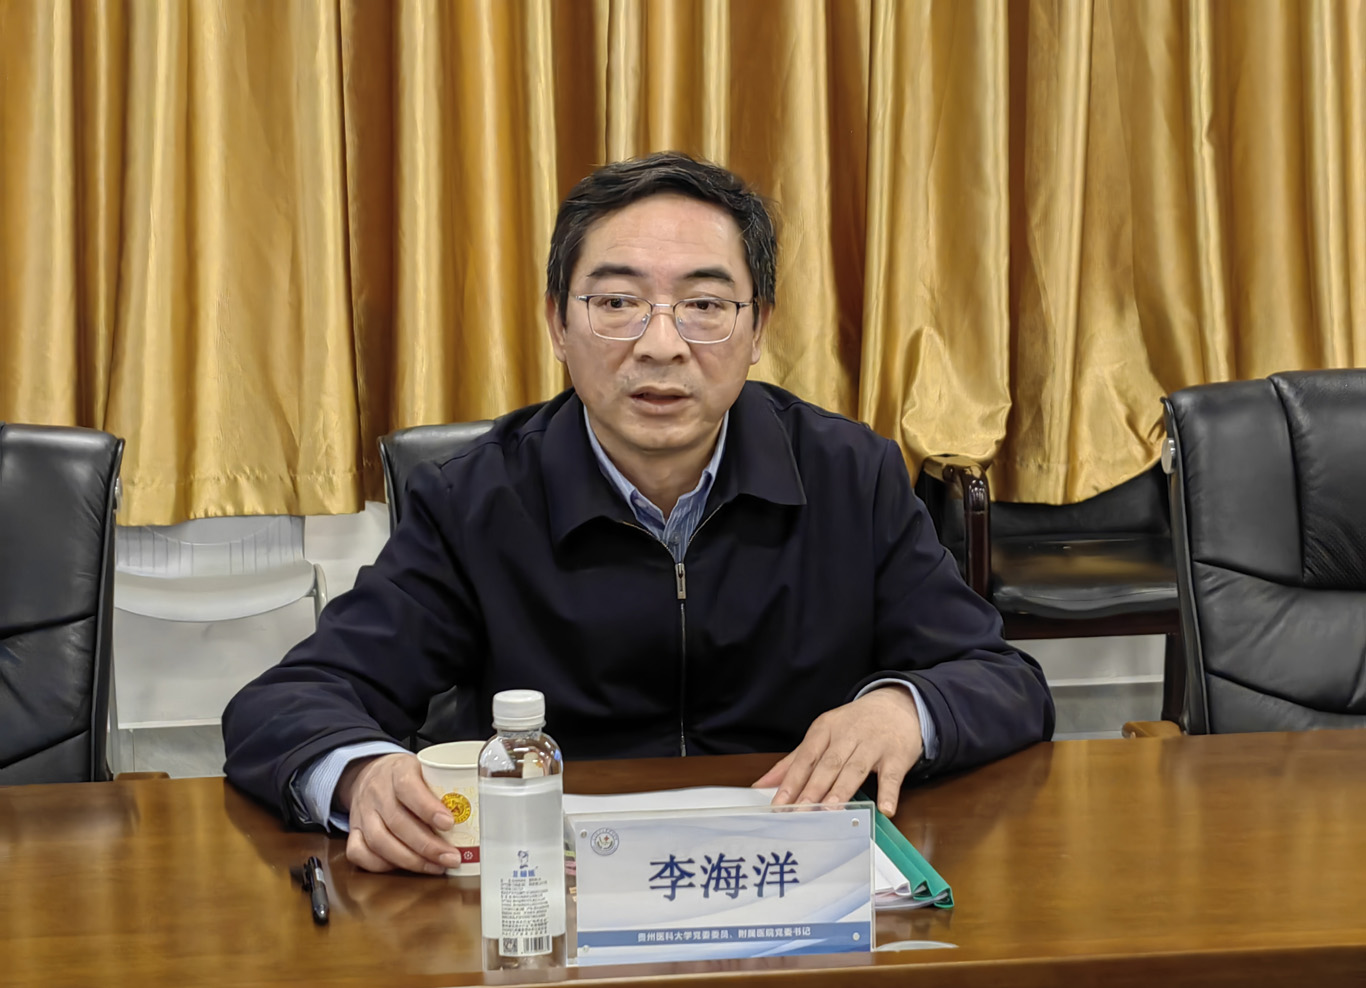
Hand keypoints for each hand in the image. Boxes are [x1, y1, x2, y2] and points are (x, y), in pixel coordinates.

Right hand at [335, 752, 458, 873]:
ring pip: (380, 841)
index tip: (449, 823)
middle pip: (397, 822)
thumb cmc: (405, 774)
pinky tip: (404, 868)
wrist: (368, 772)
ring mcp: (363, 813)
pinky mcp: (354, 830)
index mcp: (397, 771)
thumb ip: (443, 785)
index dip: (428, 808)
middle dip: (427, 845)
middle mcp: (376, 793)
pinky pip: (359, 853)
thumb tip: (476, 810)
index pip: (408, 788)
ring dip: (410, 860)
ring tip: (436, 867)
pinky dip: (381, 865)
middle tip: (451, 857)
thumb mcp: (425, 768)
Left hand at [754, 686, 923, 815]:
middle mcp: (848, 735)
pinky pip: (891, 776)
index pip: (805, 757)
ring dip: (843, 790)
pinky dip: (888, 793)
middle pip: (828, 765)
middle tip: (800, 812)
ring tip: (832, 810)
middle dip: (813, 789)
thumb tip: (763, 784)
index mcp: (825, 729)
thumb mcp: (823, 734)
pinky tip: (884, 810)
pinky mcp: (896, 756)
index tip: (779, 804)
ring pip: (855, 769)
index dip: (792, 781)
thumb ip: (794, 761)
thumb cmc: (855, 725)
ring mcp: (873, 745)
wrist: (897, 705)